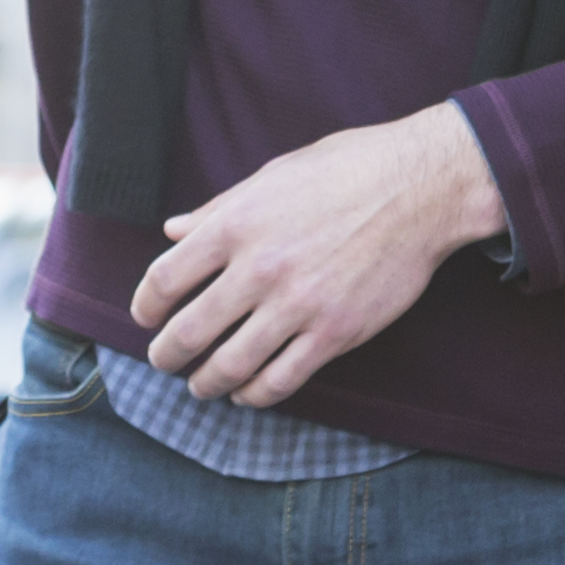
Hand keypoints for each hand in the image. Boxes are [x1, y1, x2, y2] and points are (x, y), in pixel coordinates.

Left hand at [132, 106, 507, 408]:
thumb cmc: (346, 170)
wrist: (419, 188)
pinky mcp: (334, 333)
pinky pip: (280, 380)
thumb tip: (172, 230)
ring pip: (230, 365)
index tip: (145, 317)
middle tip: (163, 361)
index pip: (165, 279)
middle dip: (167, 355)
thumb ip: (218, 209)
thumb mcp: (272, 176)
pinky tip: (247, 392)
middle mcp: (259, 268)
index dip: (145, 306)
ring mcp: (297, 304)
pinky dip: (255, 394)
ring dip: (206, 382)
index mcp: (236, 224)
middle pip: (189, 331)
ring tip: (201, 385)